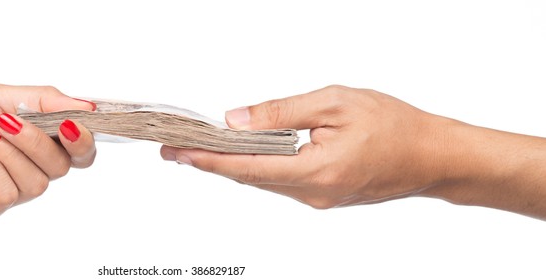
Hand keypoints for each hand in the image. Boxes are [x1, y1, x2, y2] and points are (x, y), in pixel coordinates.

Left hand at [0, 84, 96, 222]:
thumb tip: (87, 107)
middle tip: (9, 121)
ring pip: (38, 182)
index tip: (75, 124)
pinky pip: (9, 194)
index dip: (84, 141)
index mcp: (37, 142)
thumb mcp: (0, 95)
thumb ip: (46, 100)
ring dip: (12, 151)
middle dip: (38, 140)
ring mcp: (9, 189)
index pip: (79, 151)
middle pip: (62, 166)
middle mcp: (28, 168)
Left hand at [160, 85, 450, 207]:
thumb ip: (282, 112)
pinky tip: (246, 153)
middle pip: (249, 178)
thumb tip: (237, 119)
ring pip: (264, 182)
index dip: (208, 161)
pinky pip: (281, 182)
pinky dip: (258, 167)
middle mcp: (313, 194)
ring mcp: (318, 200)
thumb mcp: (335, 103)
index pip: (246, 169)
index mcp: (315, 171)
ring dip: (234, 165)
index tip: (178, 153)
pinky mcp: (324, 196)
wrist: (435, 156)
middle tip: (178, 147)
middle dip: (212, 162)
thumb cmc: (394, 125)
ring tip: (203, 147)